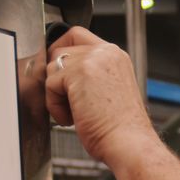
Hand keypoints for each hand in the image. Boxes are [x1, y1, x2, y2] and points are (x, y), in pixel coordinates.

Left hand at [45, 26, 157, 164]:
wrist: (129, 142)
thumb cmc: (121, 128)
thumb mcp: (109, 91)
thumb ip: (90, 75)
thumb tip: (63, 75)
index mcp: (115, 56)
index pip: (78, 36)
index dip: (63, 51)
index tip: (59, 73)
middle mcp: (106, 52)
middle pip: (61, 49)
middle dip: (56, 75)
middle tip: (65, 99)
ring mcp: (93, 60)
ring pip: (53, 66)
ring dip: (57, 93)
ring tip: (75, 113)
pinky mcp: (79, 73)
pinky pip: (50, 84)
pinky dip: (55, 105)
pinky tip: (72, 118)